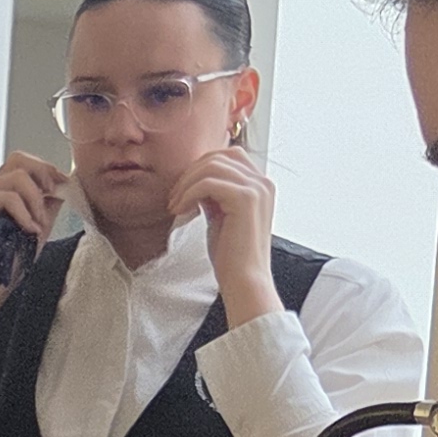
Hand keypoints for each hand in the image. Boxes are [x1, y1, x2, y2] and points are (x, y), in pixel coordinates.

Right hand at [0, 154, 69, 322]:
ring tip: (37, 225)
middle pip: (19, 158)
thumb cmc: (12, 259)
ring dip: (35, 200)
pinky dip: (24, 213)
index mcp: (5, 190)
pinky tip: (28, 230)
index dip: (48, 169)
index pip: (26, 163)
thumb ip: (48, 203)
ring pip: (17, 175)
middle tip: (52, 193)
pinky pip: (9, 196)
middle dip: (42, 173)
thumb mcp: (39, 225)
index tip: (63, 183)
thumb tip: (63, 182)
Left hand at [170, 144, 277, 315]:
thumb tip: (194, 178)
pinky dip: (188, 193)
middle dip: (190, 173)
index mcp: (261, 185)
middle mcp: (263, 182)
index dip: (200, 168)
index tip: (182, 191)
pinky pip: (207, 182)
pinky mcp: (245, 198)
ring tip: (174, 205)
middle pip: (218, 156)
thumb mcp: (221, 215)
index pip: (228, 156)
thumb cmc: (232, 254)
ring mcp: (257, 188)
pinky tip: (179, 210)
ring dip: (185, 184)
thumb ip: (214, 194)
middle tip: (174, 198)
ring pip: (211, 166)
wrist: (244, 280)